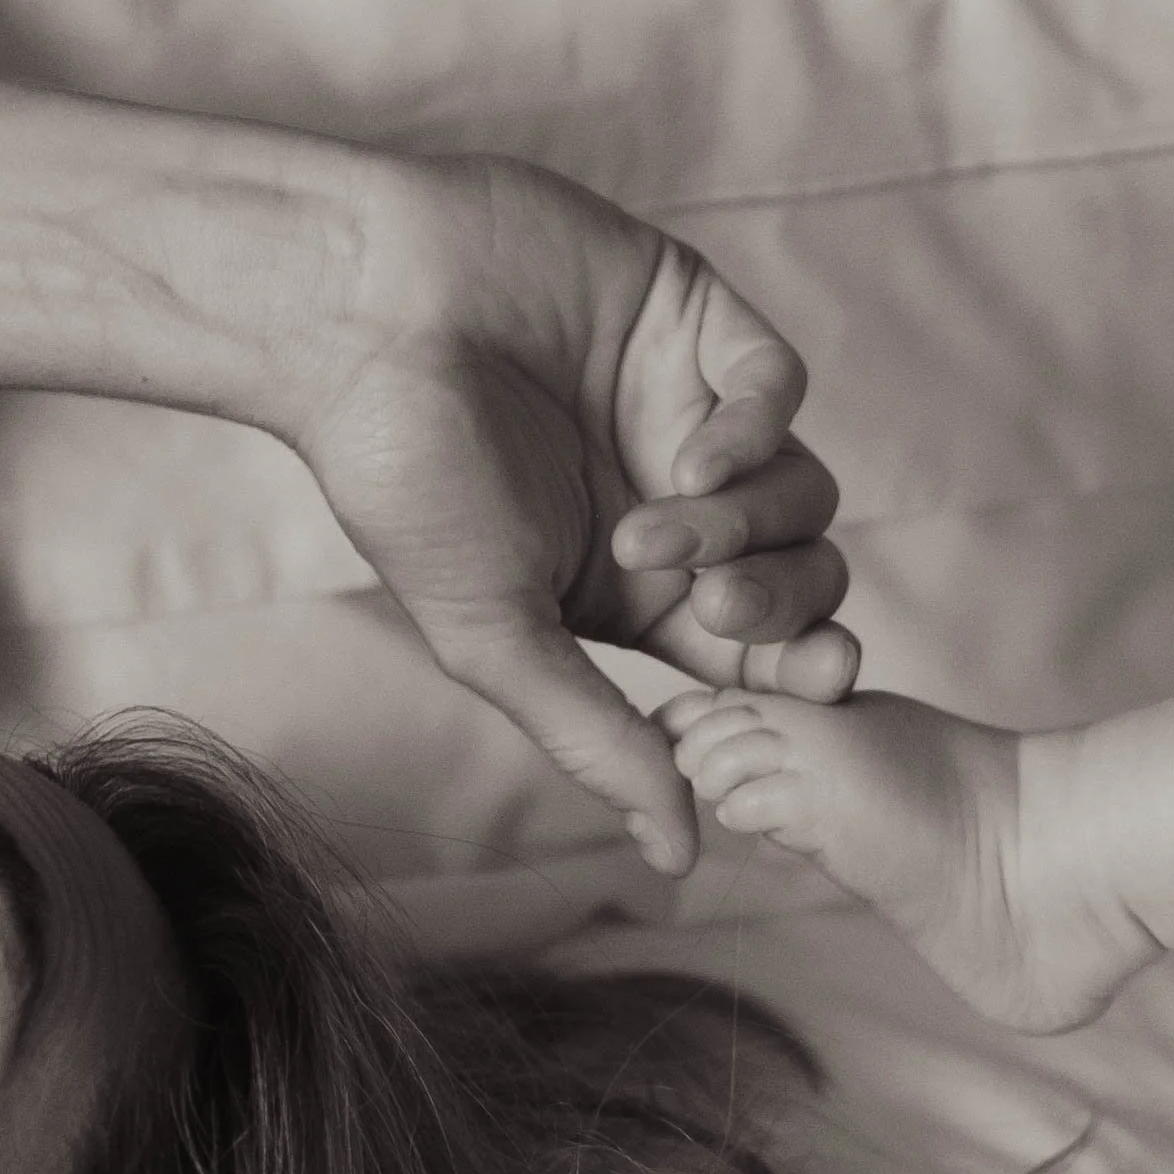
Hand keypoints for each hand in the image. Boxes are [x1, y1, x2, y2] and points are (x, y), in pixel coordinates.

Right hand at [292, 156, 855, 872]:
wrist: (352, 314)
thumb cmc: (401, 477)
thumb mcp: (494, 633)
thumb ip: (595, 738)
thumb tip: (681, 858)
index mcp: (637, 591)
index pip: (761, 653)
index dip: (804, 672)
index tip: (821, 683)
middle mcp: (681, 506)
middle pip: (803, 577)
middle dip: (780, 605)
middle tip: (710, 602)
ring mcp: (695, 411)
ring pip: (805, 490)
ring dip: (751, 523)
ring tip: (658, 524)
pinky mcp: (701, 324)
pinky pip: (783, 389)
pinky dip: (760, 432)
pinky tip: (695, 450)